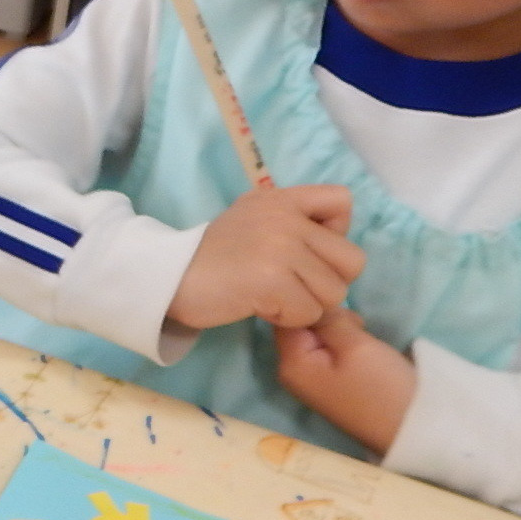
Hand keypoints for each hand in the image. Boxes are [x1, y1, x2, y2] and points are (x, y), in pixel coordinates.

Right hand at [168, 184, 365, 331]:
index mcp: (282, 199)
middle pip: (351, 260)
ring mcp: (281, 248)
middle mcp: (286, 217)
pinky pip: (309, 313)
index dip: (336, 234)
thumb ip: (292, 222)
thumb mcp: (252, 218)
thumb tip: (333, 253)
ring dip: (307, 305)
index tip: (306, 250)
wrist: (169, 277)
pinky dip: (288, 320)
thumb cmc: (212, 255)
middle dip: (326, 282)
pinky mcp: (273, 281)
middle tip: (292, 285)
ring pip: (334, 293)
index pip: (342, 202)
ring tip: (273, 297)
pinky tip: (261, 308)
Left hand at [274, 308, 415, 454]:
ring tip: (364, 337)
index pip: (285, 316)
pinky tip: (363, 349)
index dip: (311, 304)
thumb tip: (308, 304)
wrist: (412, 428)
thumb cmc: (382, 386)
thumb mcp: (355, 345)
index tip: (340, 308)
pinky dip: (344, 343)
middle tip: (358, 325)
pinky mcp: (330, 381)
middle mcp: (292, 372)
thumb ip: (327, 320)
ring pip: (317, 335)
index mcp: (290, 363)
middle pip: (299, 325)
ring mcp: (311, 379)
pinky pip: (328, 350)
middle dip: (327, 317)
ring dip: (339, 329)